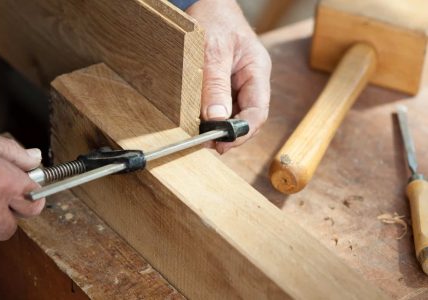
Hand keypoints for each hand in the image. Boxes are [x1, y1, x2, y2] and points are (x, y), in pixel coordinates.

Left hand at [187, 0, 270, 152]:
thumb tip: (218, 119)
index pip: (258, 111)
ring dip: (217, 126)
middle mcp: (251, 80)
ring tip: (197, 133)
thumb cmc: (214, 18)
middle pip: (246, 117)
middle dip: (228, 133)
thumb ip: (215, 84)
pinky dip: (209, 115)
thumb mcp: (213, 50)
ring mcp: (238, 83)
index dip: (242, 132)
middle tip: (204, 142)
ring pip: (232, 113)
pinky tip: (196, 120)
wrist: (206, 2)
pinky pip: (220, 105)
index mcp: (257, 71)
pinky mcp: (223, 83)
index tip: (222, 144)